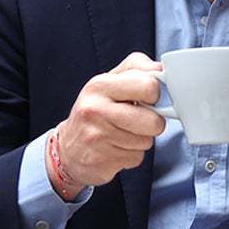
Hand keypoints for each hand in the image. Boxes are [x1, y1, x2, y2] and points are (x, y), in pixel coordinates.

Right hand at [51, 52, 166, 187]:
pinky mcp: (101, 161)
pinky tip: (117, 147)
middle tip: (138, 119)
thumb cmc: (95, 111)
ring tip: (123, 132)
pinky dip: (132, 154)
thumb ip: (137, 69)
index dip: (154, 93)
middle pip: (154, 122)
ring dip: (141, 139)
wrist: (68, 148)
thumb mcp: (110, 81)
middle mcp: (95, 110)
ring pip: (147, 141)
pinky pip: (137, 157)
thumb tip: (161, 67)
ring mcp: (97, 137)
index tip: (146, 98)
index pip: (148, 86)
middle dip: (152, 122)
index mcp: (99, 86)